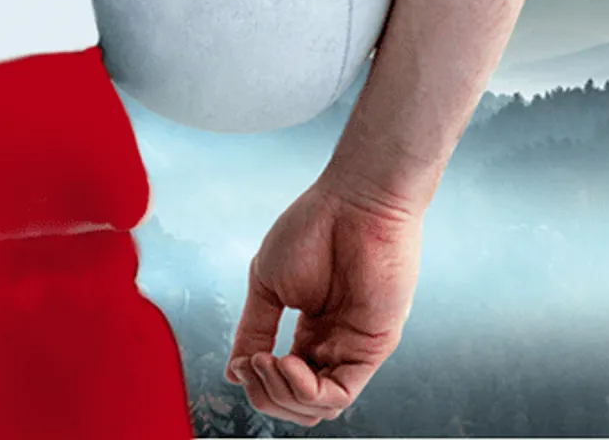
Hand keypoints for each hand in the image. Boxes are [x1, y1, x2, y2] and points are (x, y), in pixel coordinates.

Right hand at [225, 178, 425, 426]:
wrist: (356, 200)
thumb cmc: (315, 228)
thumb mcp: (268, 286)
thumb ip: (253, 331)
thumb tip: (234, 373)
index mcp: (311, 331)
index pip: (282, 382)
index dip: (255, 382)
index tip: (242, 359)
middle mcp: (334, 344)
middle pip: (298, 403)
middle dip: (265, 395)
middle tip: (252, 363)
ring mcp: (355, 347)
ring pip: (318, 408)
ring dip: (282, 395)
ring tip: (268, 361)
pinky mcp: (374, 346)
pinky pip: (341, 394)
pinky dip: (307, 391)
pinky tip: (287, 363)